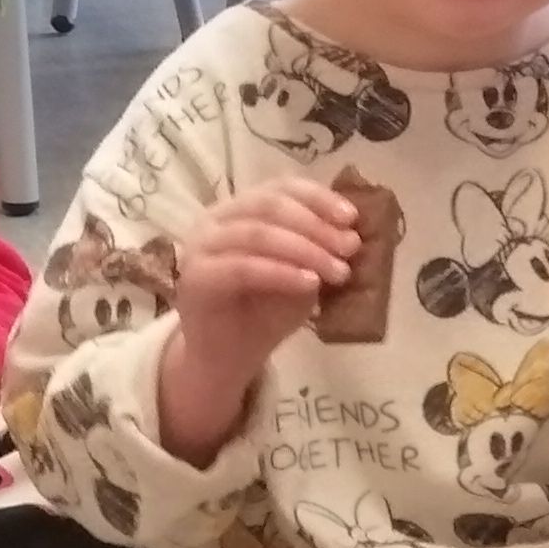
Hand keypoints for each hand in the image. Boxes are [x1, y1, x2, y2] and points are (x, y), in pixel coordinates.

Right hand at [162, 178, 366, 458]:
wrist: (225, 360)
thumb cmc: (262, 314)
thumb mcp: (302, 275)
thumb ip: (320, 252)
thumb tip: (352, 236)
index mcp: (241, 209)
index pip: (281, 187)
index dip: (318, 198)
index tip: (352, 218)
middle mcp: (216, 219)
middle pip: (270, 204)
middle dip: (317, 225)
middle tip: (350, 248)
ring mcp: (202, 246)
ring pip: (258, 233)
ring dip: (306, 250)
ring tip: (339, 272)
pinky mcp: (197, 277)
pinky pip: (244, 268)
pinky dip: (282, 272)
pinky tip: (310, 284)